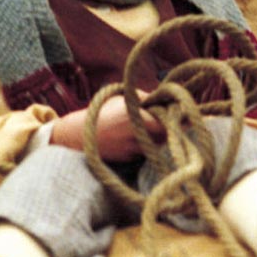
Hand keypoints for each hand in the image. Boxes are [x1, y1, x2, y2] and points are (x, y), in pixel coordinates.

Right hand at [50, 92, 164, 161]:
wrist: (78, 134)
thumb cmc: (101, 111)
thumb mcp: (120, 98)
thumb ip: (142, 97)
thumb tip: (163, 98)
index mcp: (132, 115)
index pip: (163, 119)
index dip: (173, 117)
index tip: (178, 112)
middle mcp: (133, 134)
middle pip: (164, 134)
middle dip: (169, 127)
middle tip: (169, 120)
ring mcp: (131, 148)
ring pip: (156, 144)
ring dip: (158, 137)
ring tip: (149, 127)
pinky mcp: (128, 159)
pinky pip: (145, 151)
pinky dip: (146, 146)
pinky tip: (136, 138)